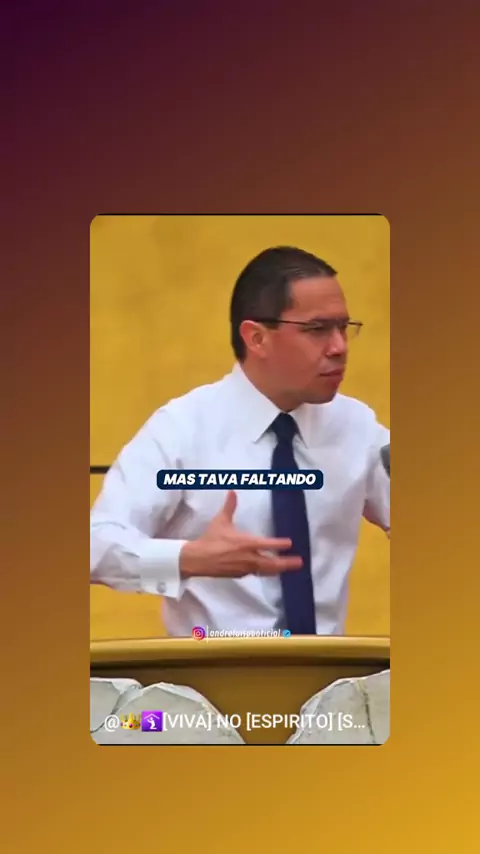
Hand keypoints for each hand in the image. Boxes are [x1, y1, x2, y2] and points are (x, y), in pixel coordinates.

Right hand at [179, 491, 302, 578]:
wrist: (198, 559)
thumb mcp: (220, 521)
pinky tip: (268, 570)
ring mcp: (245, 568)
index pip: (268, 544)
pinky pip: (256, 573)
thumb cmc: (211, 539)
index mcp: (246, 543)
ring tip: (288, 568)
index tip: (290, 543)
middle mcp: (249, 558)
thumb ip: (230, 506)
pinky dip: (264, 572)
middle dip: (287, 563)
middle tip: (299, 562)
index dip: (280, 544)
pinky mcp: (240, 575)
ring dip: (278, 569)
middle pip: (272, 562)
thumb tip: (233, 491)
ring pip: (266, 570)